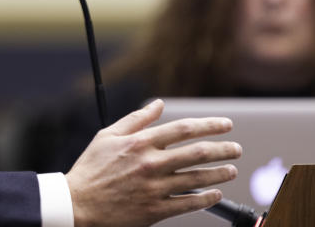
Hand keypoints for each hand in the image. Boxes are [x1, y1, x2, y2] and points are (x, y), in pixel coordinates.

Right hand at [66, 98, 240, 226]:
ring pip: (197, 178)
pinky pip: (188, 203)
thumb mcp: (107, 136)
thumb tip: (158, 104)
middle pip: (197, 153)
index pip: (183, 129)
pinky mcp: (155, 210)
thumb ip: (136, 119)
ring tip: (231, 170)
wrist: (78, 204)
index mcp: (139, 143)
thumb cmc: (91, 169)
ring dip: (219, 173)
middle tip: (236, 149)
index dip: (209, 125)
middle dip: (223, 149)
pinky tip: (215, 194)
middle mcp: (150, 163)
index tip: (226, 125)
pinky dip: (206, 198)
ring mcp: (154, 188)